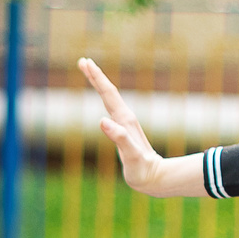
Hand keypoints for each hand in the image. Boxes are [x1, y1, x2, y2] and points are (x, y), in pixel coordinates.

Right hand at [77, 57, 201, 198]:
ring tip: (89, 72)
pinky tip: (102, 99)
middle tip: (83, 61)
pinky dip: (104, 98)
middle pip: (108, 92)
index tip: (86, 63)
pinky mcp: (124, 130)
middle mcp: (125, 118)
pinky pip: (112, 108)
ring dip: (99, 84)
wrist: (156, 176)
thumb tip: (101, 120)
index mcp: (124, 120)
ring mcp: (125, 123)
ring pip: (110, 98)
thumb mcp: (131, 155)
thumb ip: (119, 138)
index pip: (108, 94)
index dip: (97, 78)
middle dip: (95, 76)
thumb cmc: (142, 168)